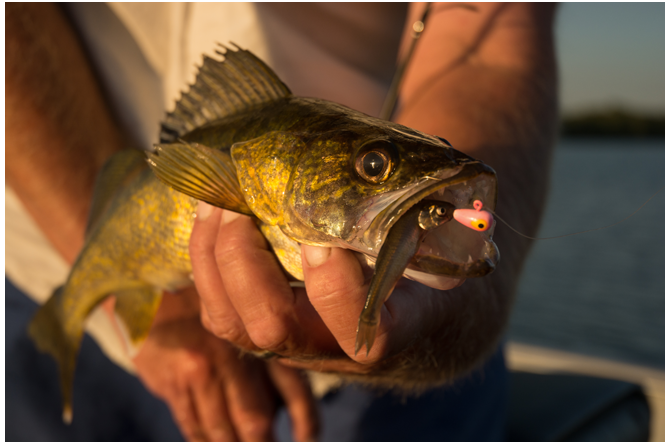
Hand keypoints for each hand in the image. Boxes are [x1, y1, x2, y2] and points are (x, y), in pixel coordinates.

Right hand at [131, 289, 318, 441]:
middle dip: (264, 443)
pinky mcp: (174, 383)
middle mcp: (236, 356)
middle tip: (267, 443)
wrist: (155, 295)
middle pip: (257, 420)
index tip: (307, 441)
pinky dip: (204, 440)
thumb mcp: (247, 328)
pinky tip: (212, 441)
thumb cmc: (210, 318)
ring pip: (223, 431)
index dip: (306, 424)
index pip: (296, 392)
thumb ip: (267, 364)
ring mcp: (203, 371)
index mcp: (264, 341)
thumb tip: (284, 412)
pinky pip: (192, 426)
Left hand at [190, 204, 452, 373]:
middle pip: (271, 325)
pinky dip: (204, 261)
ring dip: (214, 258)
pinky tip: (210, 216)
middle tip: (242, 203)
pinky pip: (218, 308)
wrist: (415, 320)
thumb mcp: (443, 251)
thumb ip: (419, 220)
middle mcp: (329, 349)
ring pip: (231, 321)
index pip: (357, 328)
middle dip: (245, 261)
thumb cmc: (430, 275)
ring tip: (215, 199)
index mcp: (385, 334)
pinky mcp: (261, 330)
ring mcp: (289, 344)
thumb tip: (383, 160)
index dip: (334, 285)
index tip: (324, 236)